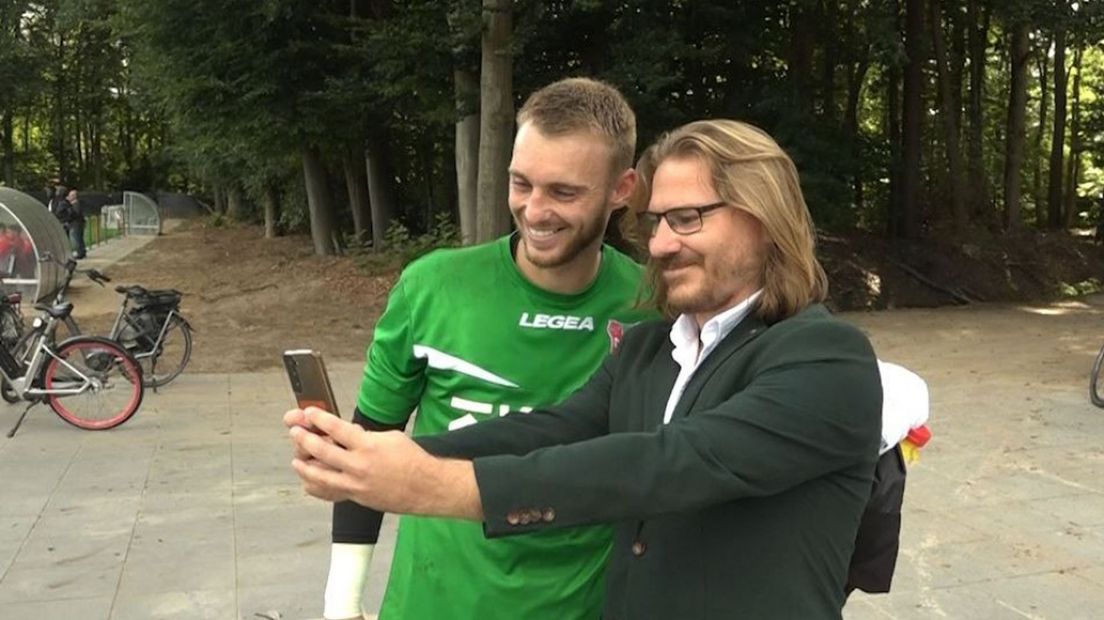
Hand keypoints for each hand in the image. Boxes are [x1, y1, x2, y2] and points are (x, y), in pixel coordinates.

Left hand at [288, 408, 480, 518]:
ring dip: (304, 466)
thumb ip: (366, 436)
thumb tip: (349, 435)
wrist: (425, 487)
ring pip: (320, 476)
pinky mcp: (357, 498)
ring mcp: (356, 484)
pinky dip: (317, 486)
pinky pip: (330, 492)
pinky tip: (309, 481)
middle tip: (295, 432)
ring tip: (296, 460)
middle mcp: (359, 465)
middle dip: (304, 439)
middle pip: (322, 451)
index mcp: (368, 445)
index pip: (336, 428)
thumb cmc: (411, 459)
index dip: (319, 419)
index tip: (309, 413)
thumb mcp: (389, 437)